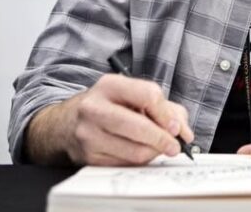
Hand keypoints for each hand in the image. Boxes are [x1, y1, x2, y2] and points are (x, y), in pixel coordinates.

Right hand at [58, 74, 194, 165]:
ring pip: (135, 151)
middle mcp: (95, 108)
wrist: (66, 123)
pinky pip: (124, 164)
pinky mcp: (88, 157)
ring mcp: (88, 134)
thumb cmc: (108, 106)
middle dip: (163, 139)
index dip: (167, 114)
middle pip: (140, 127)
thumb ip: (166, 109)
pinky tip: (140, 152)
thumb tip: (184, 132)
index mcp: (109, 85)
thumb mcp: (132, 95)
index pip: (148, 95)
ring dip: (154, 153)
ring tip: (158, 148)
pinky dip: (139, 161)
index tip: (177, 127)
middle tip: (175, 146)